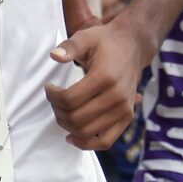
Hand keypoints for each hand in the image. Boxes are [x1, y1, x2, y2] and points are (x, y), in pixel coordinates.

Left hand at [44, 19, 142, 150]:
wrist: (133, 47)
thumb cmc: (106, 42)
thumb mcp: (86, 37)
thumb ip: (70, 47)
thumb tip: (54, 56)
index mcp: (105, 77)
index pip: (69, 99)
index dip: (52, 96)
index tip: (50, 87)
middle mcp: (117, 97)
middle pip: (75, 118)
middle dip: (57, 111)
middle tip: (54, 99)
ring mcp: (124, 110)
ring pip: (86, 132)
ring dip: (67, 125)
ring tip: (62, 112)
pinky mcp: (127, 118)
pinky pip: (105, 141)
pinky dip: (86, 144)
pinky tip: (72, 137)